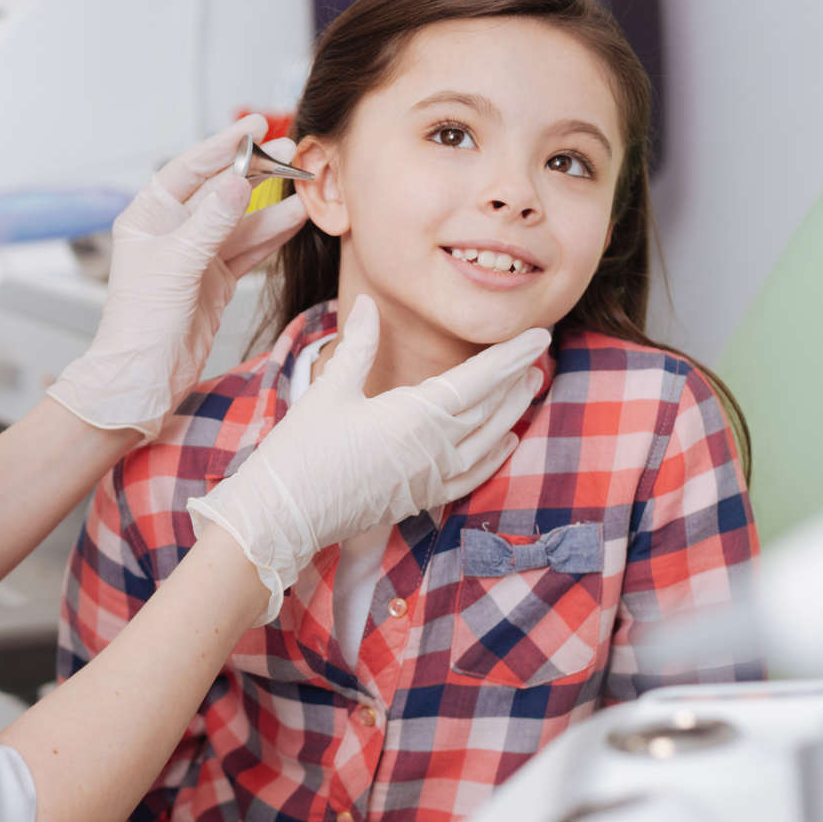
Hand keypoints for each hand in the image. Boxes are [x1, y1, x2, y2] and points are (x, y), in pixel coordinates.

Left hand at [46, 116, 307, 439]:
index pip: (189, 169)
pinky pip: (248, 249)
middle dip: (255, 172)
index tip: (254, 127)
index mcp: (147, 216)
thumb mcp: (177, 264)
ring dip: (272, 205)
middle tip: (290, 152)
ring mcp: (196, 255)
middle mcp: (171, 231)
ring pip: (240, 221)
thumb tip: (239, 182)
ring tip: (305, 184)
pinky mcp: (215, 279)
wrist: (144, 378)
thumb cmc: (141, 322)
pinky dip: (272, 235)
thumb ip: (212, 222)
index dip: (222, 147)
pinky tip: (296, 219)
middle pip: (219, 191)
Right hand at [187, 297, 550, 621]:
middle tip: (537, 355)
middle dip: (516, 380)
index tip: (539, 336)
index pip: (478, 379)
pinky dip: (495, 457)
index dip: (511, 356)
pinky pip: (471, 476)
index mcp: (414, 415)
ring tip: (530, 388)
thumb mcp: (330, 389)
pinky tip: (508, 443)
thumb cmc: (301, 452)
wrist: (283, 516)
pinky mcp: (419, 498)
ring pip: (488, 441)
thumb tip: (370, 305)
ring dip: (512, 413)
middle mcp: (433, 449)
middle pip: (490, 409)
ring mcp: (430, 477)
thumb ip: (359, 345)